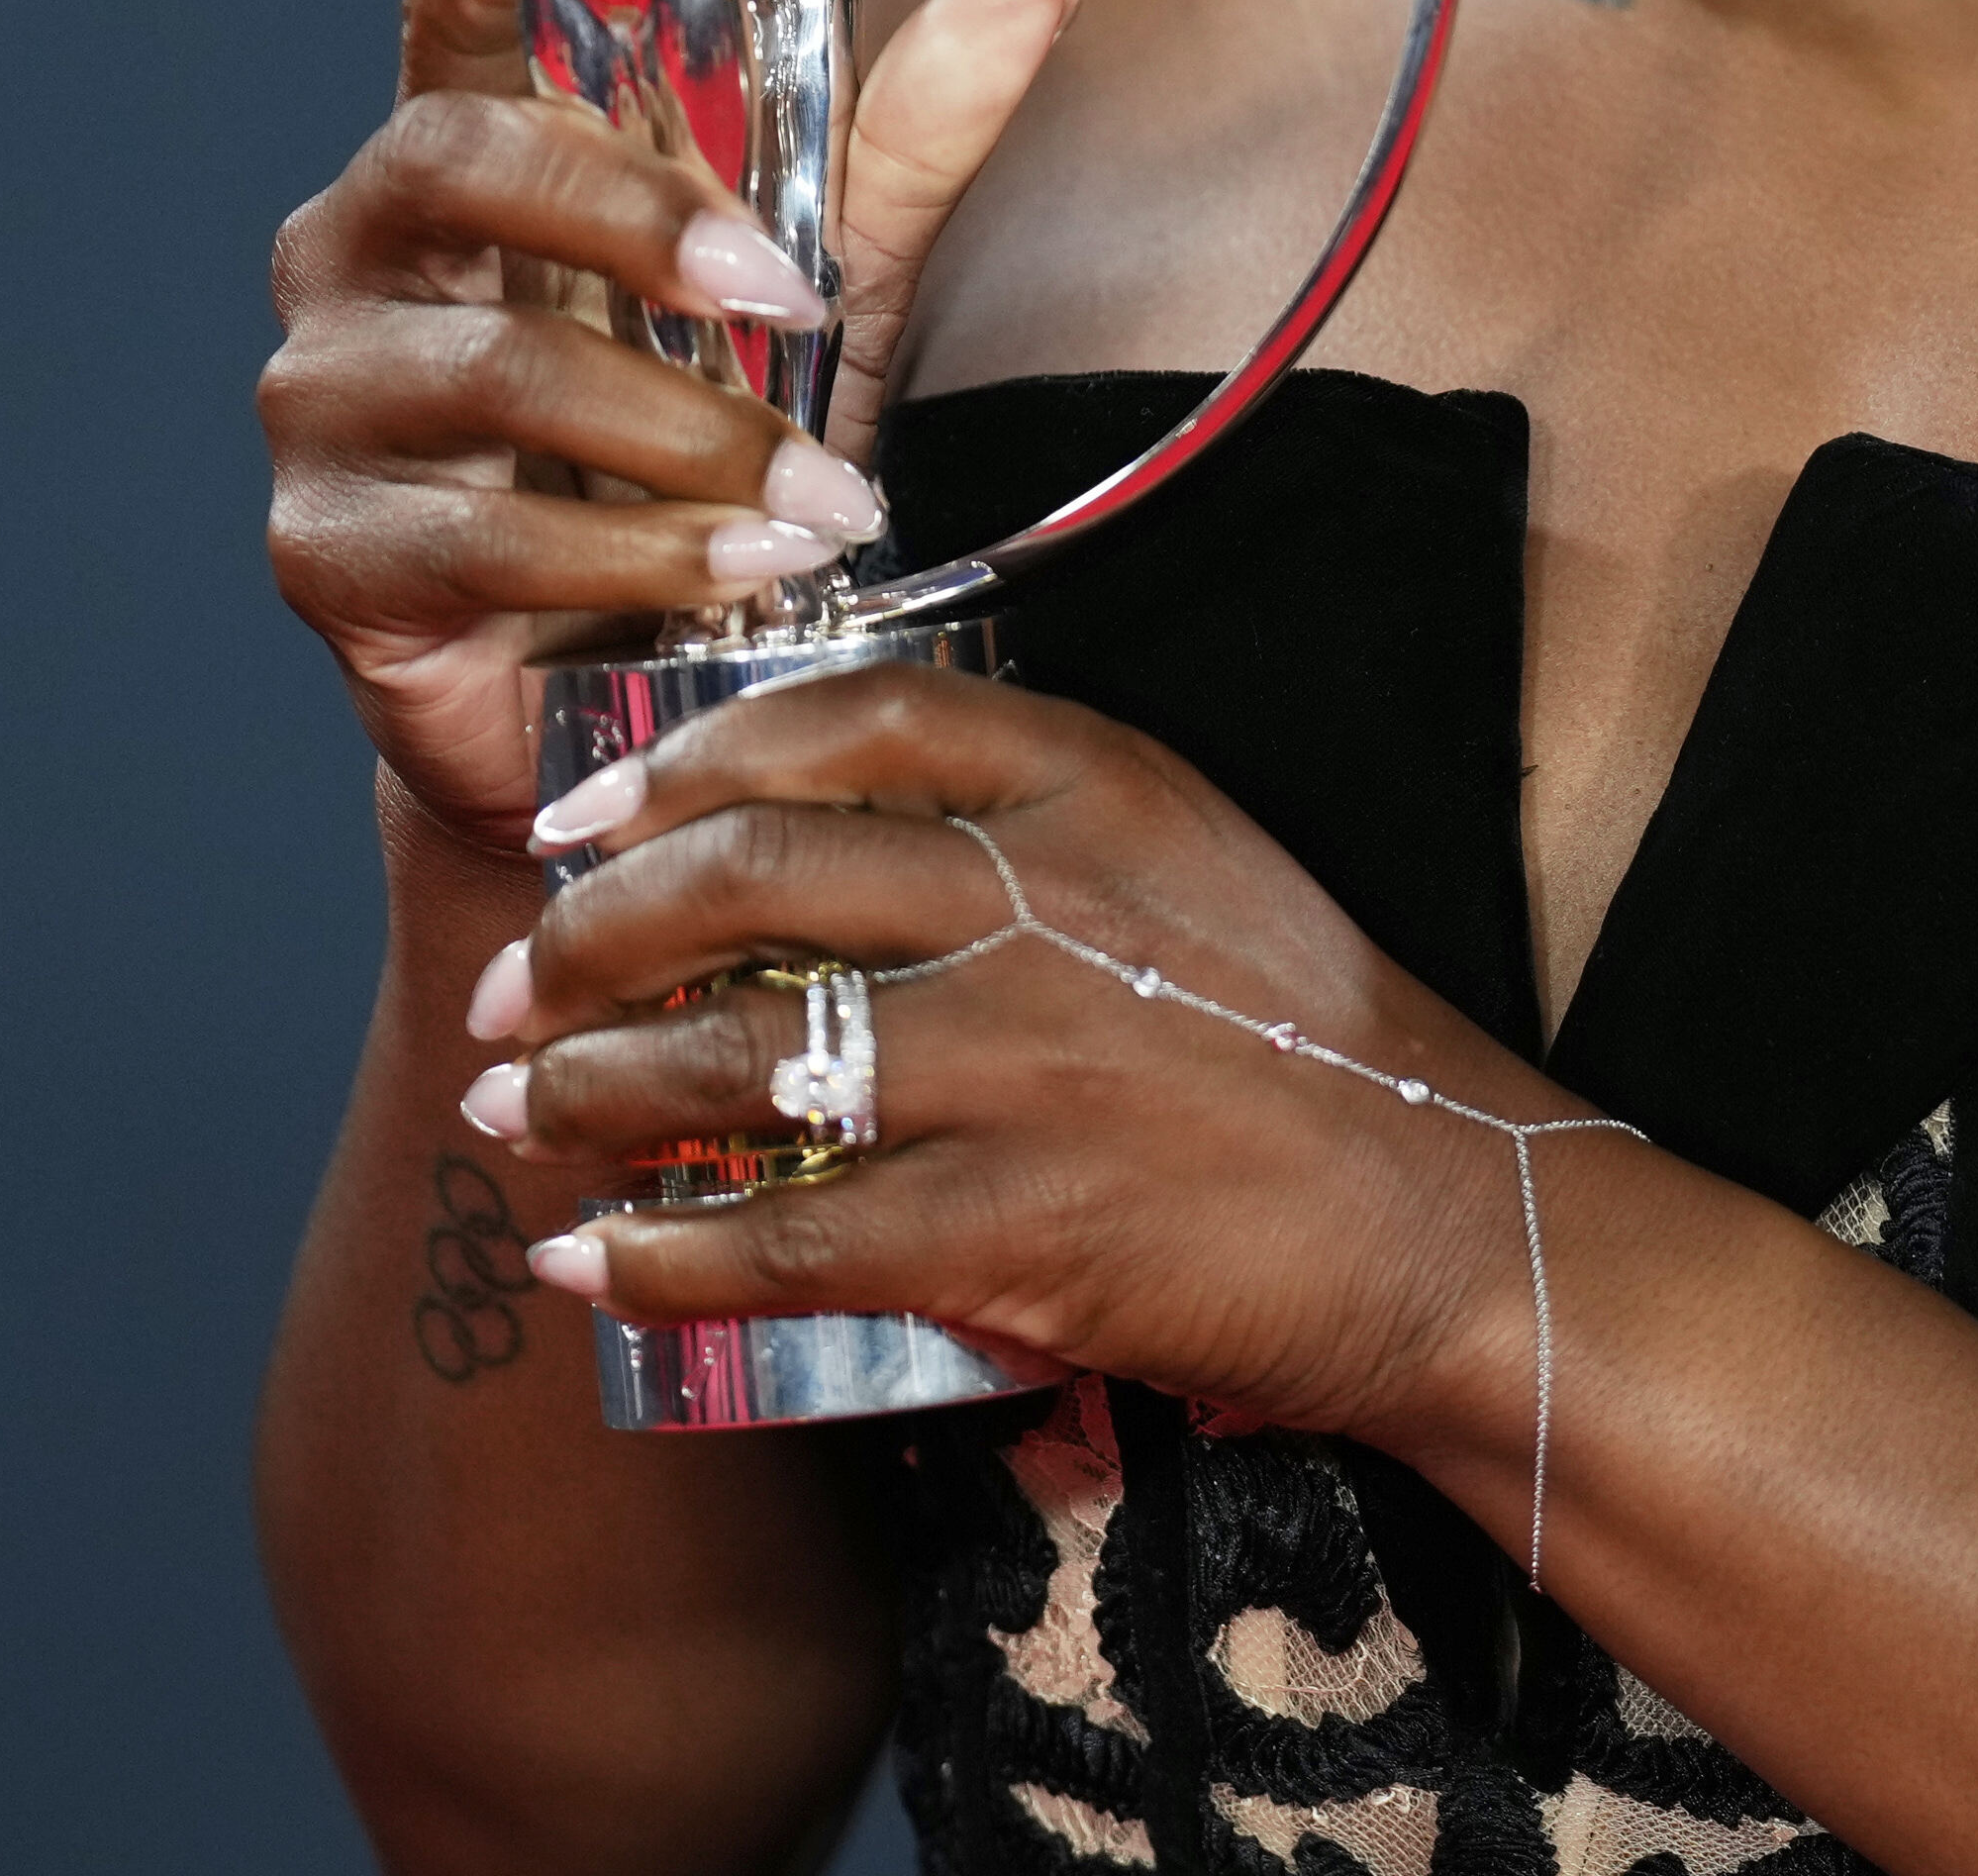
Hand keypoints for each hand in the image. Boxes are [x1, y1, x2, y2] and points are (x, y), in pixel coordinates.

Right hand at [256, 0, 1100, 846]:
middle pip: (470, 165)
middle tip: (785, 298)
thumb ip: (916, 126)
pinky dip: (644, 555)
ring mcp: (323, 401)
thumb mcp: (824, 287)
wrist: (623, 705)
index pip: (454, 29)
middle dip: (647, 224)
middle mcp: (357, 256)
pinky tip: (745, 575)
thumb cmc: (695, 465)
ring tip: (821, 506)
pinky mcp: (328, 551)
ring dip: (689, 440)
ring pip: (502, 368)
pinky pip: (488, 532)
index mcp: (461, 166)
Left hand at [457, 668, 1549, 1448]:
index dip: (683, 757)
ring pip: (736, 1050)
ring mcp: (1024, 1061)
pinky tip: (592, 1259)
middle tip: (524, 983)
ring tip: (521, 1113)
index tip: (591, 813)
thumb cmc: (1321, 1042)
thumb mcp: (1197, 861)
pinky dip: (658, 1251)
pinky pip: (782, 1234)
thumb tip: (834, 831)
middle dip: (592, 928)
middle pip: (750, 869)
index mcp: (1096, 786)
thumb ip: (1038, 821)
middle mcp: (1044, 900)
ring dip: (592, 1086)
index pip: (841, 718)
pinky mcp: (1013, 1223)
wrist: (1456, 1217)